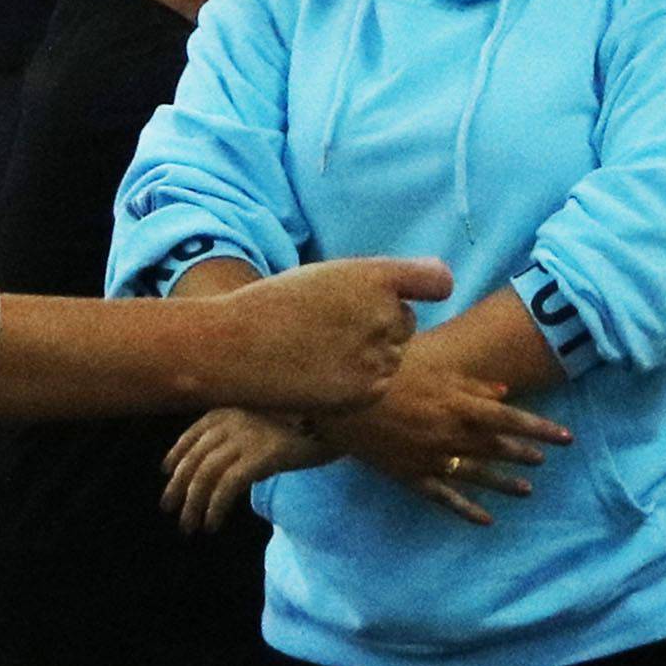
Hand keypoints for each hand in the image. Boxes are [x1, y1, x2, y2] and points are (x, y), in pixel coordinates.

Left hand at [162, 407, 332, 534]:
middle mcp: (232, 420)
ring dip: (193, 505)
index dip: (176, 455)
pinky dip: (215, 507)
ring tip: (191, 526)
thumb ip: (245, 433)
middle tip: (171, 510)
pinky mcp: (261, 456)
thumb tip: (228, 466)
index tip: (167, 473)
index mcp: (230, 408)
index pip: (192, 435)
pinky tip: (213, 523)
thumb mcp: (269, 420)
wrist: (343, 418)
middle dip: (178, 488)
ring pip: (205, 476)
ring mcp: (246, 437)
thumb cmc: (311, 421)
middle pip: (194, 460)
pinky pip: (227, 487)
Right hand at [200, 257, 453, 413]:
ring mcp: (380, 355)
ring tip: (317, 350)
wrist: (229, 347)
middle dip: (379, 325)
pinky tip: (320, 373)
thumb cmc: (272, 308)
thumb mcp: (325, 275)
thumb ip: (375, 283)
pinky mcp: (370, 389)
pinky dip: (358, 381)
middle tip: (329, 327)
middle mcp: (386, 314)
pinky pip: (379, 382)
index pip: (436, 280)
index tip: (420, 293)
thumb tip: (434, 287)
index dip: (426, 286)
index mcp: (375, 278)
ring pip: (393, 354)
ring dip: (367, 354)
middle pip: (404, 321)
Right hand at [314, 353, 574, 525]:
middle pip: (497, 447)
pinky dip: (466, 510)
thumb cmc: (385, 375)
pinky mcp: (411, 476)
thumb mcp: (430, 368)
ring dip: (504, 484)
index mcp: (457, 405)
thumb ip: (469, 382)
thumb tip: (505, 392)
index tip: (567, 437)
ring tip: (528, 490)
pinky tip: (486, 521)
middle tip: (544, 459)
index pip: (511, 419)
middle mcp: (450, 435)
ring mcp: (431, 459)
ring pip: (477, 475)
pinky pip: (444, 497)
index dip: (541, 428)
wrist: (337, 403)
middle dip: (524, 453)